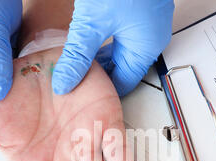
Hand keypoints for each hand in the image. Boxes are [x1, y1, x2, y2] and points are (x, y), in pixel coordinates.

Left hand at [53, 0, 173, 96]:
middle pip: (124, 66)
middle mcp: (150, 35)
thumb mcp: (92, 22)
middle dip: (99, 73)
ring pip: (122, 48)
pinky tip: (88, 37)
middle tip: (77, 81)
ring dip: (100, 55)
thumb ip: (77, 55)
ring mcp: (146, 19)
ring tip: (78, 62)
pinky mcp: (138, 6)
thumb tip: (64, 83)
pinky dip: (105, 38)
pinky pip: (122, 32)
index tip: (84, 96)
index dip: (103, 91)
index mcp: (146, 46)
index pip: (126, 82)